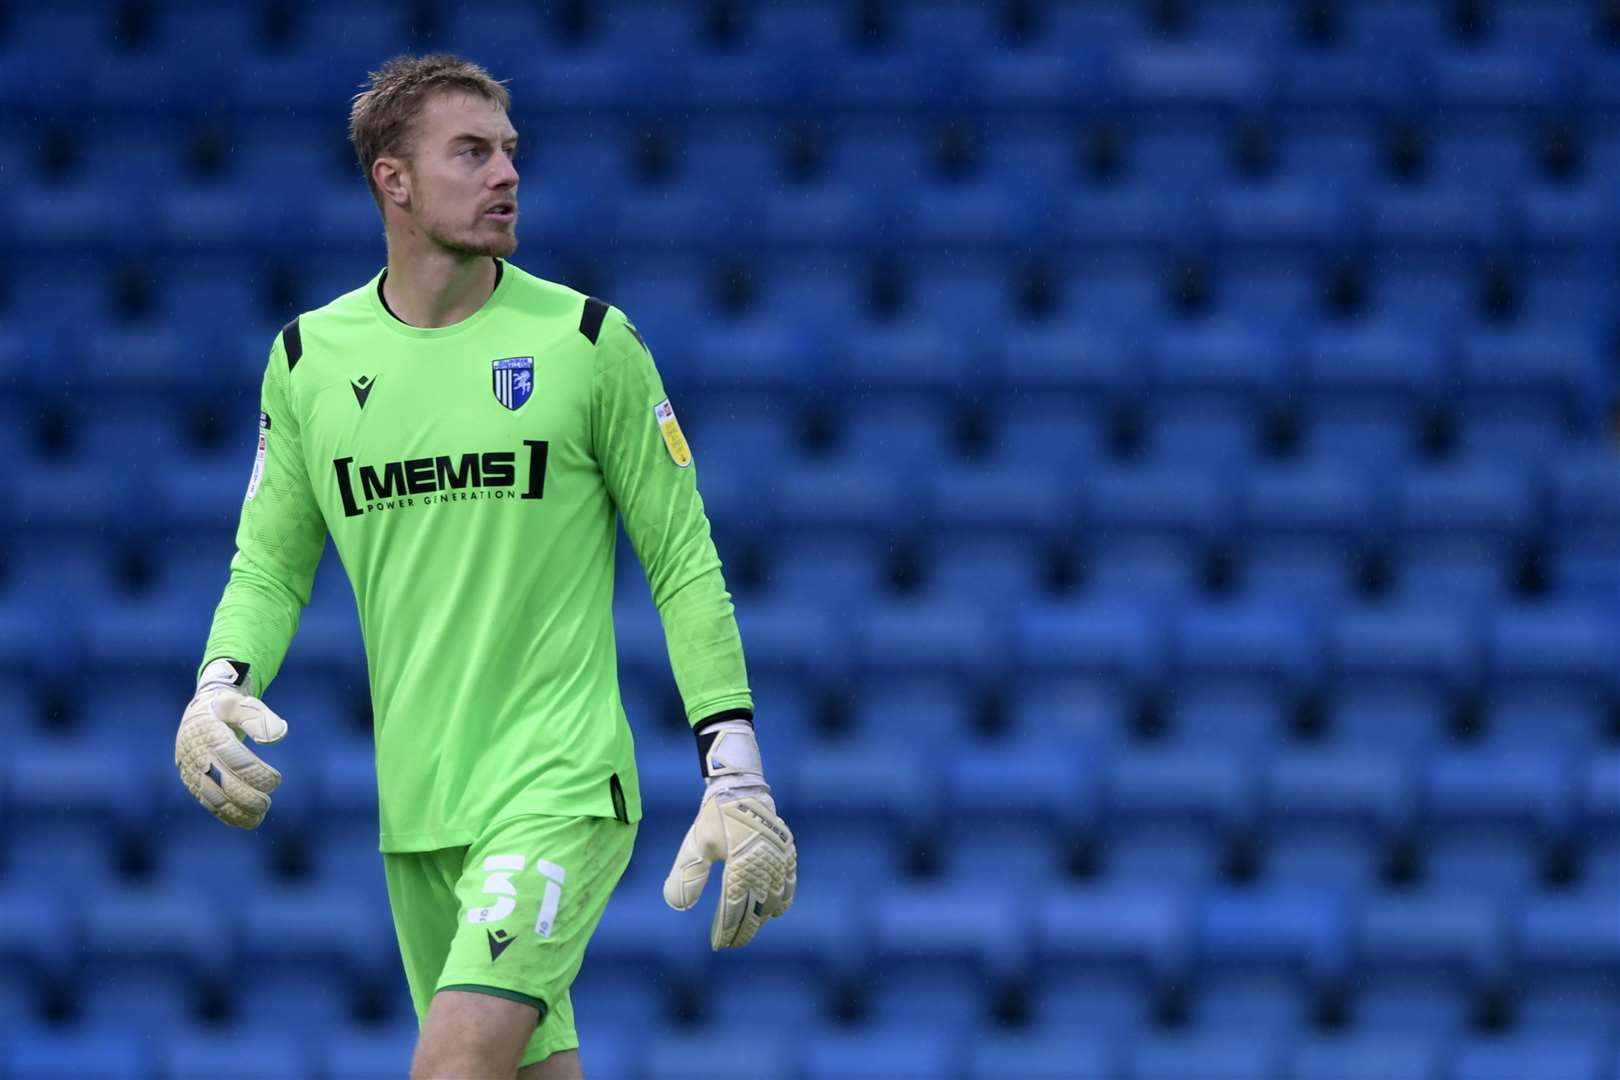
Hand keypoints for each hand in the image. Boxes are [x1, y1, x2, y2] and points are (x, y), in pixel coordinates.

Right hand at [174, 659, 287, 828]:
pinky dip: (224, 813)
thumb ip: (261, 718)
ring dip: (235, 810)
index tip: (276, 781)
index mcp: (207, 729)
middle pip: (220, 780)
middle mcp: (194, 751)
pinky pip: (206, 800)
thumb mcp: (244, 703)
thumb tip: (278, 737)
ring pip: (211, 795)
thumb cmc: (228, 706)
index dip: (254, 771)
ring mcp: (190, 767)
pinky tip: (244, 822)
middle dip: (244, 796)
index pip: (232, 755)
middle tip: (266, 803)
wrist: (201, 710)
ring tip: (259, 818)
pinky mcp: (191, 780)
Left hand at [663, 720, 796, 948]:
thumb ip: (687, 876)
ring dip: (762, 918)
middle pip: (756, 910)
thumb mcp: (696, 844)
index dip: (727, 930)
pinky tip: (775, 911)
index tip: (719, 945)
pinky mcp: (786, 852)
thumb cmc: (714, 816)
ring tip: (749, 929)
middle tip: (732, 943)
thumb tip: (678, 905)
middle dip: (744, 930)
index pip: (734, 909)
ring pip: (774, 900)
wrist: (740, 787)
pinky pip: (789, 883)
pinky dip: (783, 900)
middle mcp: (762, 866)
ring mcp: (777, 860)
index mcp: (740, 866)